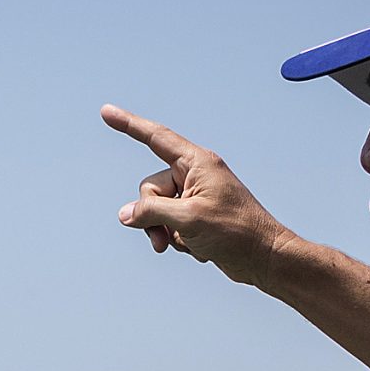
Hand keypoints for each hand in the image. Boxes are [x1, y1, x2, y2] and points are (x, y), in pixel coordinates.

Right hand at [102, 105, 295, 284]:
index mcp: (197, 163)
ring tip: (185, 245)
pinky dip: (177, 239)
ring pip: (157, 211)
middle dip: (152, 216)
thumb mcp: (188, 220)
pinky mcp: (196, 217)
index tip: (106, 112)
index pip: (155, 138)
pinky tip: (199, 248)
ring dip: (164, 232)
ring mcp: (195, 197)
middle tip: (166, 236)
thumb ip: (151, 213)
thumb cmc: (236, 232)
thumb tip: (125, 215)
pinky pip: (169, 225)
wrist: (263, 257)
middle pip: (150, 189)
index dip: (128, 125)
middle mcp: (195, 175)